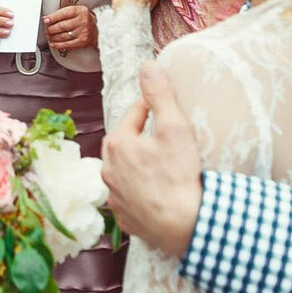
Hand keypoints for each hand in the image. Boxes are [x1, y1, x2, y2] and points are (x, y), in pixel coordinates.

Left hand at [44, 3, 96, 53]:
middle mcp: (82, 21)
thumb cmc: (85, 20)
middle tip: (47, 29)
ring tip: (49, 36)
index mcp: (80, 11)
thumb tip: (47, 19)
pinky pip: (66, 44)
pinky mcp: (82, 42)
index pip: (63, 13)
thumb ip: (64, 13)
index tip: (45, 20)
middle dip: (50, 29)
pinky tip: (53, 43)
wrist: (100, 31)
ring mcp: (83, 32)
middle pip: (61, 26)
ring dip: (53, 37)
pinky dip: (58, 45)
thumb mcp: (77, 12)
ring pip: (62, 35)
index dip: (52, 17)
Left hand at [103, 62, 204, 254]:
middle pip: (128, 143)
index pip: (135, 114)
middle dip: (145, 138)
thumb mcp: (175, 128)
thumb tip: (148, 67)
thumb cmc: (179, 175)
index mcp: (116, 143)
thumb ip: (160, 95)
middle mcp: (107, 169)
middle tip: (169, 140)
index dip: (154, 109)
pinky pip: (132, 198)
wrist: (183, 225)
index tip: (169, 111)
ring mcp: (114, 196)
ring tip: (164, 167)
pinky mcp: (125, 217)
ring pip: (127, 171)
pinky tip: (160, 193)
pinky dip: (143, 193)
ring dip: (141, 166)